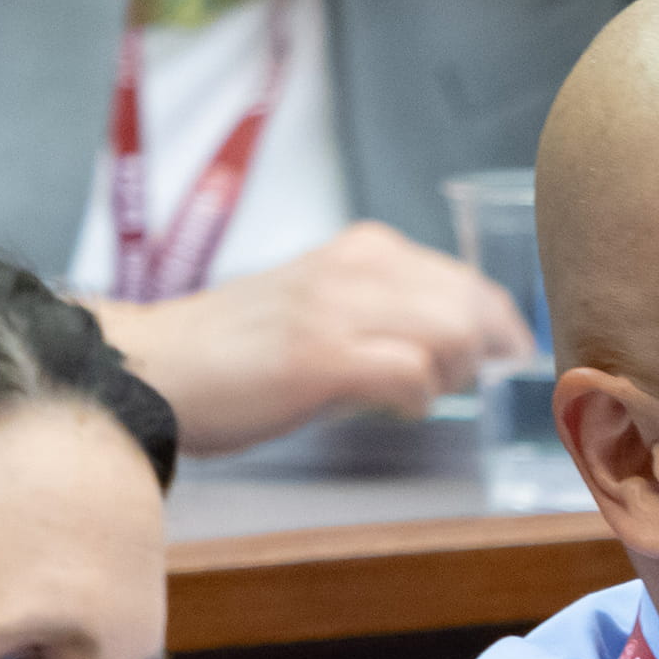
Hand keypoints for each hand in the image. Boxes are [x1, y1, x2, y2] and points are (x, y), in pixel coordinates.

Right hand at [87, 224, 530, 452]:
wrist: (155, 367)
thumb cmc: (234, 354)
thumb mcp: (318, 309)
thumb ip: (380, 316)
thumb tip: (450, 351)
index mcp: (361, 250)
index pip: (464, 279)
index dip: (495, 323)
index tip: (503, 356)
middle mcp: (357, 268)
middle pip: (471, 303)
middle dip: (482, 351)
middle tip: (459, 383)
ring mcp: (339, 310)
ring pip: (451, 332)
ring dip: (448, 374)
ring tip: (415, 394)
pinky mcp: (321, 356)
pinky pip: (410, 374)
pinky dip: (416, 397)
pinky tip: (393, 407)